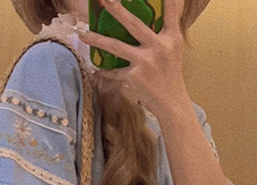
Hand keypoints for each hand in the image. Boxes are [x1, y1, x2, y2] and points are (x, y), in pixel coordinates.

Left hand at [77, 0, 188, 117]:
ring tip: (82, 35)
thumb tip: (165, 6)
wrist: (171, 103)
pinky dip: (105, 70)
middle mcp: (159, 47)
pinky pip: (114, 71)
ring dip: (97, 40)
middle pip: (134, 24)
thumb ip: (167, 28)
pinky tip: (95, 68)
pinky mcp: (134, 77)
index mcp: (172, 37)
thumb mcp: (174, 48)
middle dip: (117, 10)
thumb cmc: (170, 73)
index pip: (171, 11)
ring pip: (116, 47)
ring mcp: (145, 62)